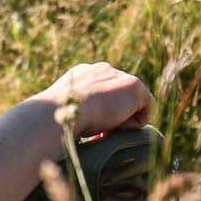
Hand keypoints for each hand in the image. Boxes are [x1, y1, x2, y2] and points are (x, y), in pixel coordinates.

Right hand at [34, 62, 151, 138]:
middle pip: (119, 98)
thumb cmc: (56, 117)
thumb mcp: (65, 110)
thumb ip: (78, 109)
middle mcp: (101, 69)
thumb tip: (84, 126)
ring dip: (121, 121)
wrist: (58, 110)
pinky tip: (114, 125)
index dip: (100, 113)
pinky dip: (132, 124)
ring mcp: (119, 75)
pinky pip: (144, 112)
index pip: (102, 93)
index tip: (88, 126)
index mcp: (82, 74)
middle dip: (113, 116)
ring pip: (131, 106)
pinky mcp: (134, 86)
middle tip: (98, 131)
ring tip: (103, 127)